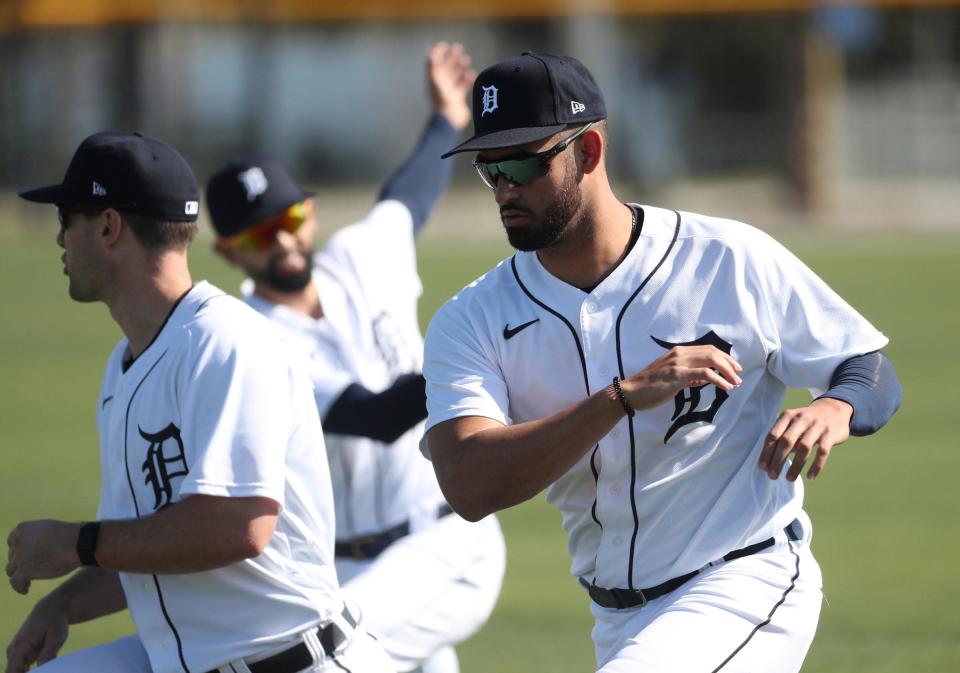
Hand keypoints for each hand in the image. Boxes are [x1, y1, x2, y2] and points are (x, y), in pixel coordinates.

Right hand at [5, 599, 68, 672]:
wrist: (51, 609)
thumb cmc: (55, 621)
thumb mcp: (56, 637)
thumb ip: (48, 655)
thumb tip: (43, 671)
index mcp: (18, 647)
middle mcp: (13, 652)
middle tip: (45, 669)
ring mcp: (16, 653)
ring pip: (19, 672)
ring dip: (32, 672)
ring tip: (45, 663)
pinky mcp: (21, 654)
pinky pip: (23, 668)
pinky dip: (33, 670)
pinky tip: (44, 666)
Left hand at [6, 520, 80, 594]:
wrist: (79, 543)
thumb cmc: (70, 535)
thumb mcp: (48, 528)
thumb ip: (35, 536)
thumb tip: (33, 547)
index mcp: (22, 529)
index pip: (12, 542)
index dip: (19, 551)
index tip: (26, 557)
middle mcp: (17, 541)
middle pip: (13, 557)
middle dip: (21, 563)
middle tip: (31, 569)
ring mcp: (20, 556)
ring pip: (11, 570)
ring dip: (19, 575)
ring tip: (28, 581)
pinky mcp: (24, 570)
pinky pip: (15, 582)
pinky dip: (20, 587)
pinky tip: (26, 590)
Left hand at [428, 41, 474, 130]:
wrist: (450, 118)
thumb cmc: (441, 99)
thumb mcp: (435, 80)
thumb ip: (433, 66)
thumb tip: (431, 52)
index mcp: (433, 81)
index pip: (435, 64)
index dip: (438, 53)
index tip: (445, 44)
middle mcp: (440, 86)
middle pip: (445, 68)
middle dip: (451, 57)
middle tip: (458, 47)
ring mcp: (449, 92)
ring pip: (455, 76)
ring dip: (460, 67)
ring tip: (465, 60)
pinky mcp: (458, 99)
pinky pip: (463, 86)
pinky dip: (467, 79)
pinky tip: (471, 74)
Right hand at [621, 345, 741, 411]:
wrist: (631, 392)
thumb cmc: (649, 387)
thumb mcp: (670, 377)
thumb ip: (687, 376)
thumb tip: (703, 379)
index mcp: (678, 352)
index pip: (707, 349)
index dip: (723, 357)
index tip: (733, 369)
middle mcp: (679, 353)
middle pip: (712, 352)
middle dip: (729, 363)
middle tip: (739, 375)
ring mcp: (678, 363)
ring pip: (711, 360)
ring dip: (727, 372)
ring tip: (736, 383)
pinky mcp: (677, 375)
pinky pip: (705, 374)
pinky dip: (719, 380)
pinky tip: (725, 387)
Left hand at [758, 397, 852, 480]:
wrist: (834, 409)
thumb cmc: (806, 422)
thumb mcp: (792, 423)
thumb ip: (781, 438)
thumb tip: (769, 463)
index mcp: (787, 416)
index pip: (773, 435)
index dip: (766, 452)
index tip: (762, 468)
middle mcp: (801, 419)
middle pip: (786, 441)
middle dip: (777, 460)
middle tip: (773, 476)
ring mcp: (817, 425)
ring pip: (804, 448)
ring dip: (795, 466)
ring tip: (789, 479)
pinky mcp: (831, 434)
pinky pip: (822, 452)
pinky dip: (816, 466)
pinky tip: (810, 477)